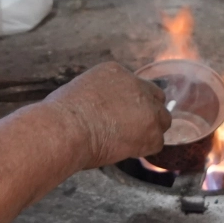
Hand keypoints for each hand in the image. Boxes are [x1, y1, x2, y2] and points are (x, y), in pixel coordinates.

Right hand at [46, 61, 170, 168]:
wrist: (66, 128)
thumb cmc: (61, 115)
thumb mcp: (78, 92)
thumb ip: (97, 96)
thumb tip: (96, 110)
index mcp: (115, 71)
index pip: (135, 85)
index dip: (131, 102)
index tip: (124, 115)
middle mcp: (135, 84)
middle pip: (156, 98)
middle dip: (148, 113)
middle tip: (132, 130)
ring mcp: (147, 106)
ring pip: (162, 120)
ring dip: (149, 132)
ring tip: (127, 143)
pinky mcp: (151, 129)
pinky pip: (157, 143)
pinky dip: (145, 149)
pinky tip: (127, 151)